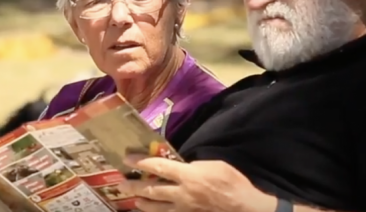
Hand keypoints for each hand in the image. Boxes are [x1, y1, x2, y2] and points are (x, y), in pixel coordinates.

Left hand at [117, 155, 276, 211]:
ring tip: (133, 201)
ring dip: (143, 203)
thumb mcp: (213, 164)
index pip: (158, 168)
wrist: (243, 207)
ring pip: (157, 208)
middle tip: (122, 183)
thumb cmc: (231, 181)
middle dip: (135, 187)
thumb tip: (181, 165)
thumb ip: (193, 165)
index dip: (141, 162)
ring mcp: (184, 209)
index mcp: (188, 176)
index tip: (128, 158)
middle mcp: (181, 194)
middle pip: (152, 191)